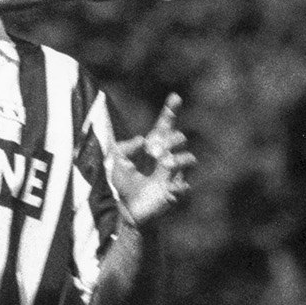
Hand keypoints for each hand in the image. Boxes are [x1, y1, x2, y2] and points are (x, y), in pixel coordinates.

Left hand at [106, 94, 192, 221]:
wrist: (126, 207)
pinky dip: (177, 186)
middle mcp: (166, 156)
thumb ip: (125, 147)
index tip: (175, 97)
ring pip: (189, 158)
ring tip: (165, 164)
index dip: (171, 110)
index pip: (165, 125)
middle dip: (171, 140)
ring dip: (179, 159)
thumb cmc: (122, 182)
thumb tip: (143, 140)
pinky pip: (184, 185)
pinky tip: (168, 189)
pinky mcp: (175, 191)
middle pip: (179, 138)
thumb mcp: (116, 160)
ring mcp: (173, 173)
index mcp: (153, 146)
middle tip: (154, 151)